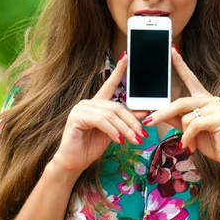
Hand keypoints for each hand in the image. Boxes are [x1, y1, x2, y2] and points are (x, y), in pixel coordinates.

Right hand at [52, 53, 148, 174]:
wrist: (74, 162)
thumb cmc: (91, 146)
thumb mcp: (114, 132)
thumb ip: (126, 120)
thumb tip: (145, 111)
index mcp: (97, 103)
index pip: (109, 84)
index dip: (118, 70)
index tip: (126, 56)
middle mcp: (88, 103)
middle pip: (117, 107)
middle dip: (132, 121)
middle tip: (144, 134)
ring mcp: (80, 109)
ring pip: (111, 115)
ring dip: (126, 129)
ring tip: (135, 140)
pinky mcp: (76, 118)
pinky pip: (101, 121)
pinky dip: (113, 132)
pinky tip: (119, 141)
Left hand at [144, 47, 219, 171]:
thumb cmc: (210, 142)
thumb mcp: (188, 129)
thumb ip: (176, 119)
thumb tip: (157, 112)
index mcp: (203, 98)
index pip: (190, 78)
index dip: (180, 64)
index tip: (171, 50)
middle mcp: (211, 99)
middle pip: (180, 102)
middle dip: (162, 113)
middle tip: (148, 122)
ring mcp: (217, 107)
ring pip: (187, 116)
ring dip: (183, 133)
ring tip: (188, 143)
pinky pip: (194, 125)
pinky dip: (188, 137)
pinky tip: (189, 146)